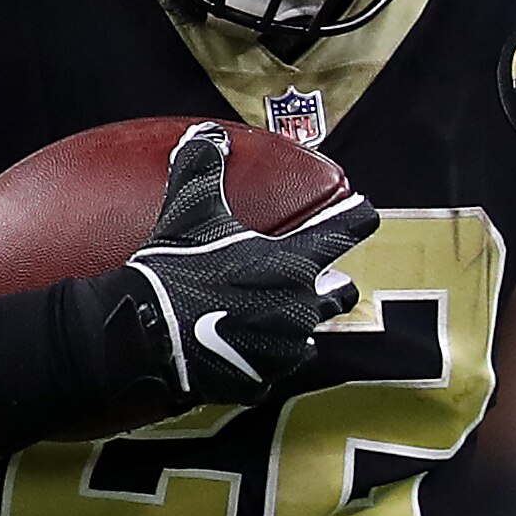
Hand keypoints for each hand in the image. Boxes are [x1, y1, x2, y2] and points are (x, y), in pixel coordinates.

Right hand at [118, 122, 374, 403]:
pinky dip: (256, 361)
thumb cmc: (177, 267)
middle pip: (338, 295)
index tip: (365, 212)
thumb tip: (207, 133)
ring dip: (293, 327)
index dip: (357, 217)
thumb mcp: (188, 209)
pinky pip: (266, 371)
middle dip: (336, 286)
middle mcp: (300, 308)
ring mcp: (281, 350)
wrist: (150, 335)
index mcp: (294, 263)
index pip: (344, 231)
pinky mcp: (257, 382)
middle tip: (328, 279)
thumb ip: (202, 166)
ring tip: (274, 320)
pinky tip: (239, 353)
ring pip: (304, 338)